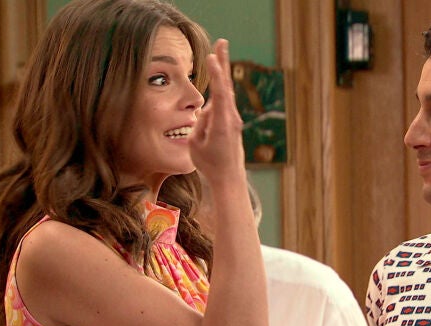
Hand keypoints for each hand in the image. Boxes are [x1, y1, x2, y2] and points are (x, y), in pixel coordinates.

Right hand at [189, 39, 245, 180]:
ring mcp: (234, 120)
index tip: (211, 56)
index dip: (216, 73)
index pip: (220, 93)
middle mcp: (232, 118)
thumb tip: (208, 110)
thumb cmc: (210, 164)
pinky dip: (221, 87)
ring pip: (226, 91)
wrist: (229, 178)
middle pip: (227, 85)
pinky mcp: (232, 123)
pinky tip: (218, 77)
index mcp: (223, 123)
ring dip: (222, 71)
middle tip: (222, 42)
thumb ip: (201, 123)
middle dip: (223, 62)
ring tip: (220, 51)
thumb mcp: (196, 144)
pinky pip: (224, 101)